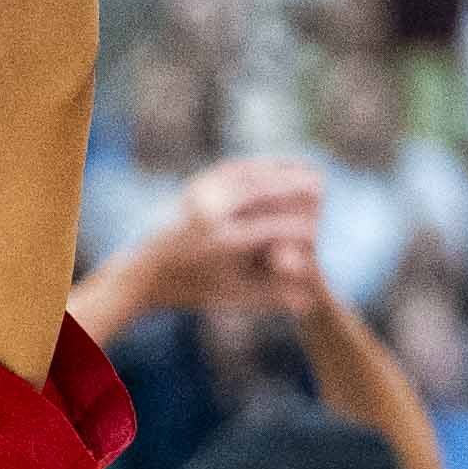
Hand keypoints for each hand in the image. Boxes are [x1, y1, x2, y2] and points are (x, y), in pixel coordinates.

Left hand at [165, 155, 325, 305]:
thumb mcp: (232, 298)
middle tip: (321, 184)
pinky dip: (256, 164)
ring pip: (248, 173)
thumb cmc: (197, 291)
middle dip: (295, 184)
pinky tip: (275, 165)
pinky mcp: (193, 185)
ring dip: (277, 168)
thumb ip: (271, 298)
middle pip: (262, 190)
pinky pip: (232, 168)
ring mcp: (198, 196)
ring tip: (301, 169)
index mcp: (221, 244)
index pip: (273, 229)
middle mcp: (209, 215)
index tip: (317, 231)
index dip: (299, 230)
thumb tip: (308, 304)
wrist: (147, 272)